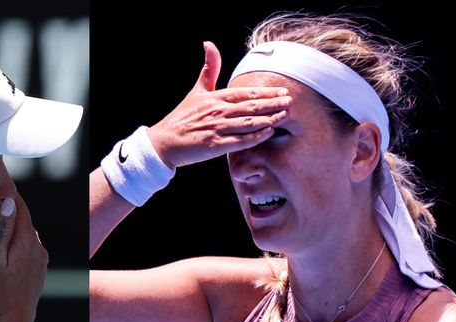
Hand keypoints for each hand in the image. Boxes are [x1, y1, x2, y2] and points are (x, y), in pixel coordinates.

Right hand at [0, 195, 47, 321]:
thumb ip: (2, 231)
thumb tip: (10, 203)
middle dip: (9, 208)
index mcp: (27, 243)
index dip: (8, 194)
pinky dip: (16, 240)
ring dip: (12, 225)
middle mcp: (38, 248)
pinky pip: (27, 247)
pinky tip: (2, 245)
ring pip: (25, 233)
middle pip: (24, 219)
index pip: (20, 208)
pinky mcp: (39, 269)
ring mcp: (41, 260)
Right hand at [147, 41, 291, 167]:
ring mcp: (217, 128)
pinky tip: (268, 133)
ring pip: (248, 123)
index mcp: (216, 97)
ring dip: (268, 119)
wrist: (164, 141)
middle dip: (273, 104)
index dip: (266, 91)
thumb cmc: (182, 117)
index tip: (283, 91)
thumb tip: (208, 43)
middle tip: (291, 102)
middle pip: (251, 106)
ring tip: (285, 116)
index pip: (246, 92)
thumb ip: (209, 68)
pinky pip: (240, 141)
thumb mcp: (196, 90)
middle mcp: (218, 111)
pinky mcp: (214, 145)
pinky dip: (255, 137)